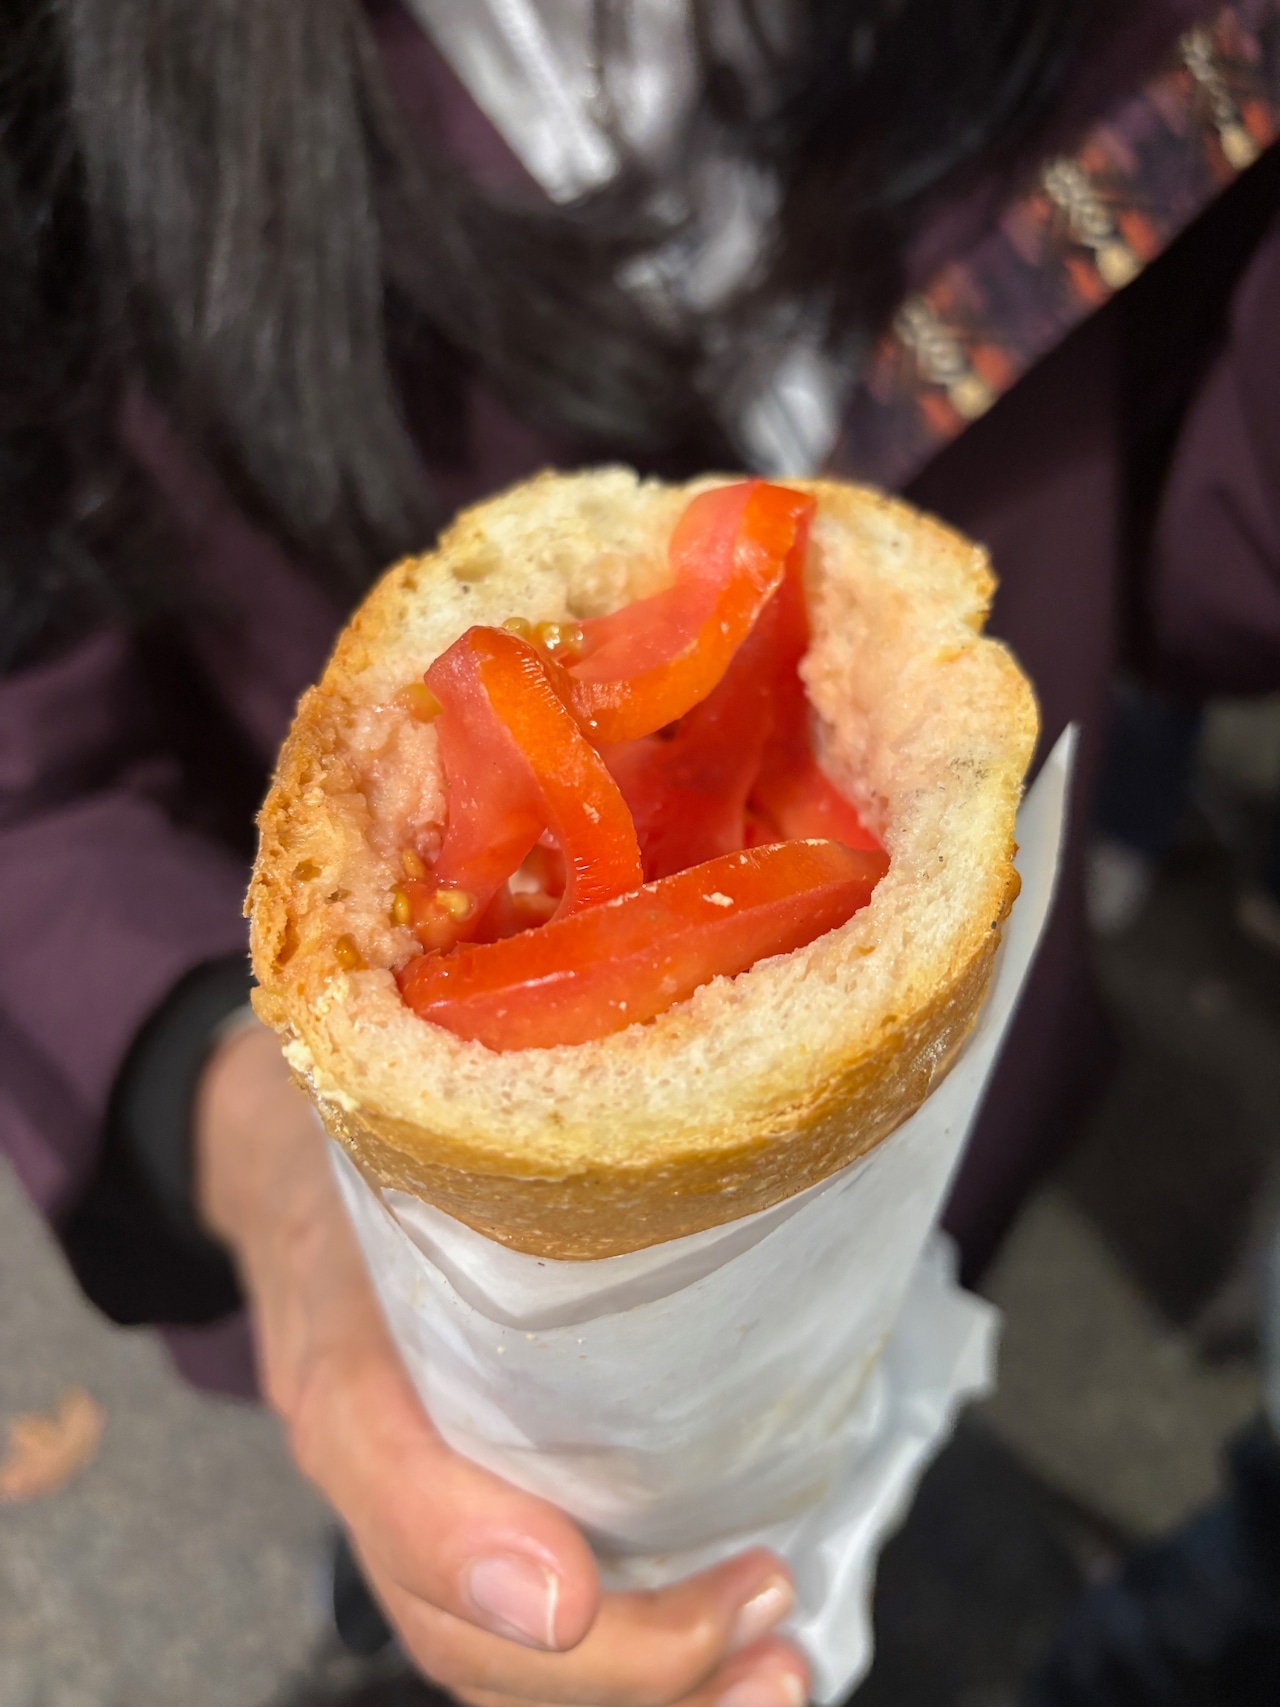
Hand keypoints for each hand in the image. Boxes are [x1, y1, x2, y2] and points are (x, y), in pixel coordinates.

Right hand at [195, 1021, 808, 1706]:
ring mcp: (413, 1501)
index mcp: (341, 1352)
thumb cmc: (371, 1140)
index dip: (464, 1548)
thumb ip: (474, 1144)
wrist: (285, 1172)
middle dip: (617, 1659)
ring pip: (496, 1656)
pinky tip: (735, 1644)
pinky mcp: (469, 1509)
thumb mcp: (397, 1123)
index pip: (381, 1473)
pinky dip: (634, 1663)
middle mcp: (371, 1458)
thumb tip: (645, 1108)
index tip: (570, 1596)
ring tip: (775, 1665)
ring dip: (645, 1688)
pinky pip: (532, 1627)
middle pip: (456, 1620)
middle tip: (761, 1610)